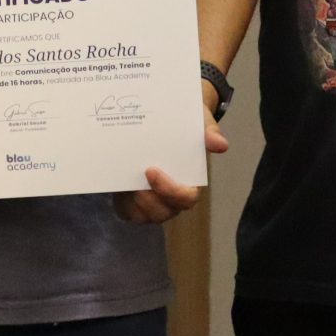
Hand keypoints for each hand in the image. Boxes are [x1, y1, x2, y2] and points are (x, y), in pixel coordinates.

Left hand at [114, 91, 226, 225]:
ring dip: (134, 206)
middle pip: (163, 212)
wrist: (166, 119)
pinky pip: (127, 211)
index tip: (151, 170)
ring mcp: (152, 198)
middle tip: (135, 184)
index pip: (186, 199)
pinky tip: (113, 187)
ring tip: (123, 187)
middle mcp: (171, 195)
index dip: (170, 191)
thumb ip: (208, 132)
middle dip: (149, 203)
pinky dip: (122, 205)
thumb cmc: (187, 124)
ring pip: (144, 216)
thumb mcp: (199, 122)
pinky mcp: (133, 197)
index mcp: (191, 182)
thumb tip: (221, 145)